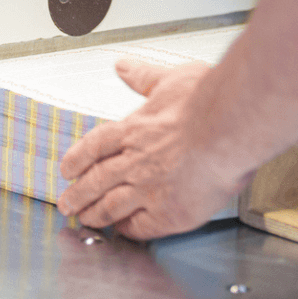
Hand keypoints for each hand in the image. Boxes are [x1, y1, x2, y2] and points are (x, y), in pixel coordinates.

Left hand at [58, 60, 243, 239]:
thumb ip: (145, 77)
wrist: (231, 128)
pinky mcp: (168, 212)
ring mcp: (149, 189)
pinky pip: (140, 226)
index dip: (77, 160)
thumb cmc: (209, 103)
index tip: (68, 169)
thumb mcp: (170, 79)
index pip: (93, 147)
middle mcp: (135, 161)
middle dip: (77, 194)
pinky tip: (124, 231)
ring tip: (86, 220)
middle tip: (66, 204)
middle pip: (95, 181)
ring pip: (110, 207)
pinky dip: (127, 229)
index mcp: (133, 129)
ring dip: (94, 215)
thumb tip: (125, 67)